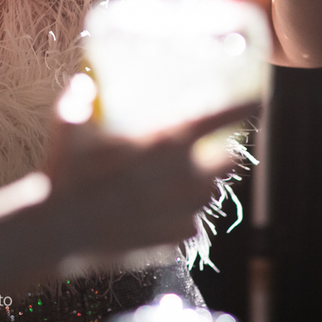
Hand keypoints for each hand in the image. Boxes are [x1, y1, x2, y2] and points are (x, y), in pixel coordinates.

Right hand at [42, 96, 259, 257]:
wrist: (60, 232)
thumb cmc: (67, 174)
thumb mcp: (69, 126)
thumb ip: (79, 101)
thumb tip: (82, 82)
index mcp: (167, 140)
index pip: (223, 116)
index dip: (247, 105)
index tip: (261, 98)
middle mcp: (186, 175)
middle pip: (230, 159)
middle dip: (224, 152)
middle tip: (207, 146)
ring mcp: (184, 210)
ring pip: (211, 192)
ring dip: (202, 184)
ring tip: (177, 179)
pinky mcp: (176, 239)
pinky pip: (190, 223)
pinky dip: (180, 215)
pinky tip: (156, 210)